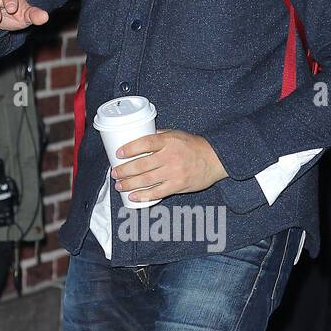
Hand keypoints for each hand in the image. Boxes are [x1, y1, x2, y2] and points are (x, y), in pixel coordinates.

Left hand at [111, 130, 227, 199]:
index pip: (144, 143)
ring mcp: (174, 172)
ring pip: (146, 180)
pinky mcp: (178, 185)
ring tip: (119, 185)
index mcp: (168, 141)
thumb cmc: (194, 146)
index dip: (129, 149)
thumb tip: (139, 136)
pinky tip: (133, 196)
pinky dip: (144, 195)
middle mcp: (170, 156)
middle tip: (115, 173)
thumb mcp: (176, 134)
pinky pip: (157, 192)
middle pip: (141, 164)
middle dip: (124, 170)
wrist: (215, 159)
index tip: (118, 153)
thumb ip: (159, 136)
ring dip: (130, 184)